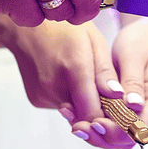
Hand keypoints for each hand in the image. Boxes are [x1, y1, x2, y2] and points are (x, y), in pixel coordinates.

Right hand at [5, 19, 134, 147]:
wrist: (25, 28)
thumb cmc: (63, 29)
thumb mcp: (93, 40)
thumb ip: (105, 72)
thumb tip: (118, 96)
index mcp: (74, 68)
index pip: (95, 114)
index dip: (110, 119)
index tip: (122, 113)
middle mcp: (55, 86)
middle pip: (85, 118)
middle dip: (100, 115)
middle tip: (109, 100)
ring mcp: (43, 95)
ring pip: (74, 115)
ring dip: (86, 106)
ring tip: (88, 83)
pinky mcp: (37, 100)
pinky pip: (63, 108)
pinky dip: (72, 101)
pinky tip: (70, 81)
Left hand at [70, 18, 147, 148]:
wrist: (145, 34)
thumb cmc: (142, 42)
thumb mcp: (134, 56)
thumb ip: (133, 81)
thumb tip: (134, 105)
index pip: (140, 128)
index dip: (118, 130)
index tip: (96, 123)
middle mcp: (147, 109)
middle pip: (127, 138)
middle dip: (102, 136)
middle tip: (78, 127)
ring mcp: (136, 111)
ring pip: (117, 136)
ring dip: (95, 134)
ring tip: (74, 124)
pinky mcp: (124, 108)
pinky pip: (110, 123)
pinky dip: (93, 123)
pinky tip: (75, 115)